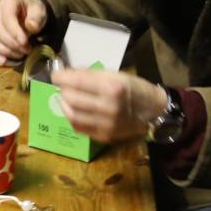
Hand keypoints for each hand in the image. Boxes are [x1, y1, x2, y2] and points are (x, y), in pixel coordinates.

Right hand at [0, 0, 47, 60]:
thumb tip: (31, 27)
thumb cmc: (33, 12)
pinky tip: (5, 61)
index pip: (7, 17)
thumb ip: (36, 18)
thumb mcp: (39, 11)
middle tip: (26, 50)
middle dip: (12, 43)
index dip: (15, 32)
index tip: (25, 42)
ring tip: (20, 55)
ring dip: (4, 50)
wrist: (28, 14)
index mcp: (8, 1)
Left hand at [49, 68, 165, 142]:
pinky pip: (78, 128)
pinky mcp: (104, 136)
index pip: (77, 82)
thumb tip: (67, 73)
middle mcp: (108, 108)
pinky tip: (74, 110)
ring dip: (64, 104)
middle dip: (63, 90)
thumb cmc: (134, 88)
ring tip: (66, 98)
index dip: (61, 77)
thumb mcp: (116, 74)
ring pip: (71, 115)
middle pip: (71, 98)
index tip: (55, 75)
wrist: (154, 111)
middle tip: (63, 86)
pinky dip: (72, 117)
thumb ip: (90, 74)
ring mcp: (106, 125)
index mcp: (113, 88)